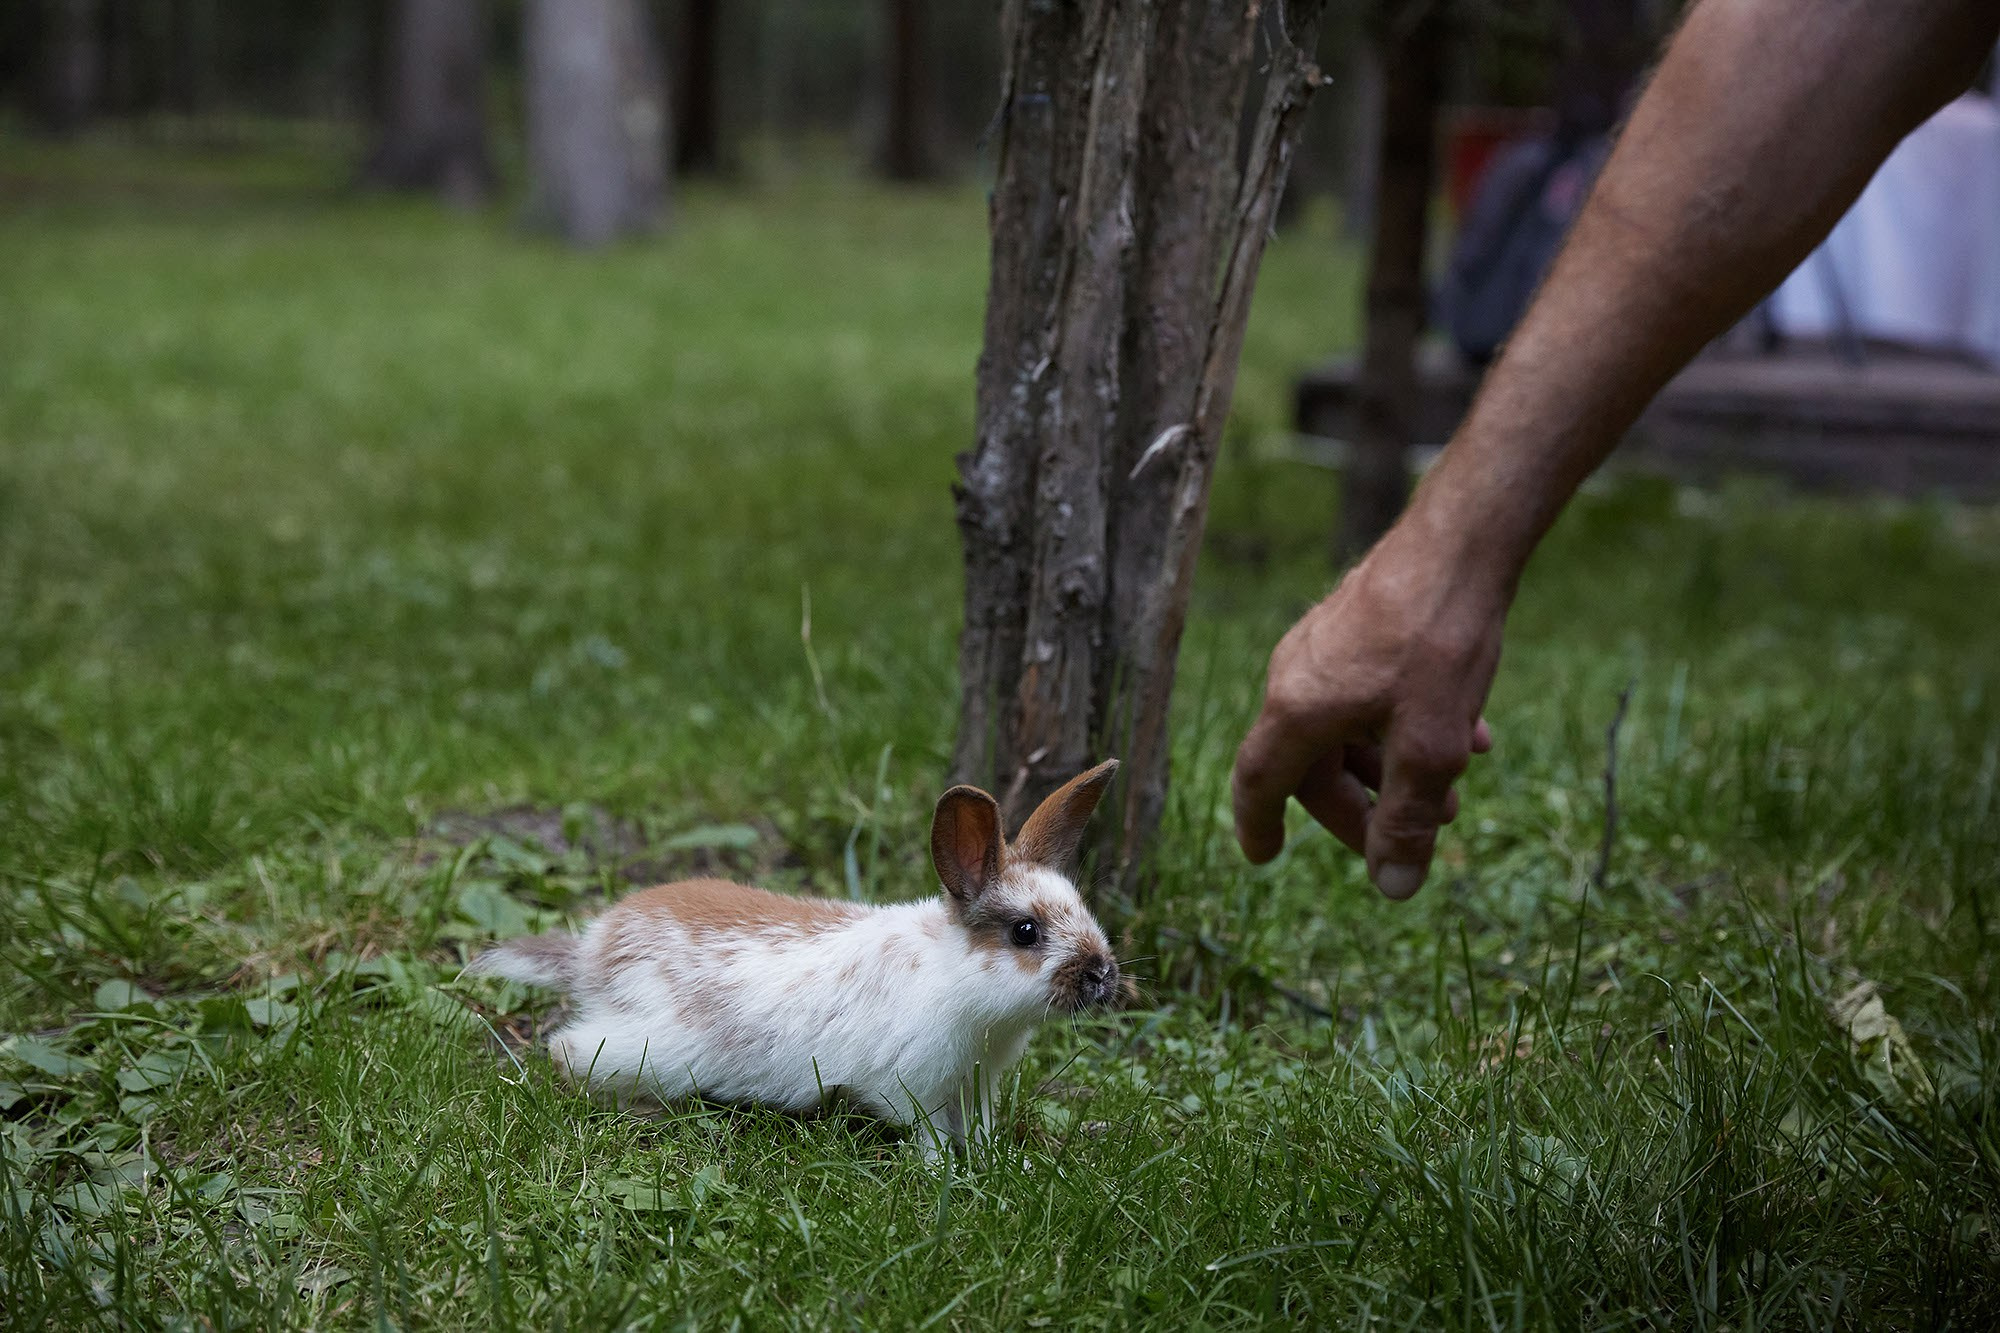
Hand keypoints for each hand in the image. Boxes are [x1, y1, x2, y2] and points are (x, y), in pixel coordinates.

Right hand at [1232, 515, 1506, 898]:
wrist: (1463, 539)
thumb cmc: (1438, 642)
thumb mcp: (1431, 748)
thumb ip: (1410, 820)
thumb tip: (1394, 887)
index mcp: (1297, 709)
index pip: (1259, 782)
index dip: (1259, 824)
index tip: (1264, 856)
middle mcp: (1296, 675)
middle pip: (1311, 763)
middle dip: (1363, 807)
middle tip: (1416, 835)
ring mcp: (1325, 645)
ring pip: (1345, 728)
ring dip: (1392, 768)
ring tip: (1455, 790)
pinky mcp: (1357, 623)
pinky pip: (1366, 693)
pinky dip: (1403, 725)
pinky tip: (1467, 733)